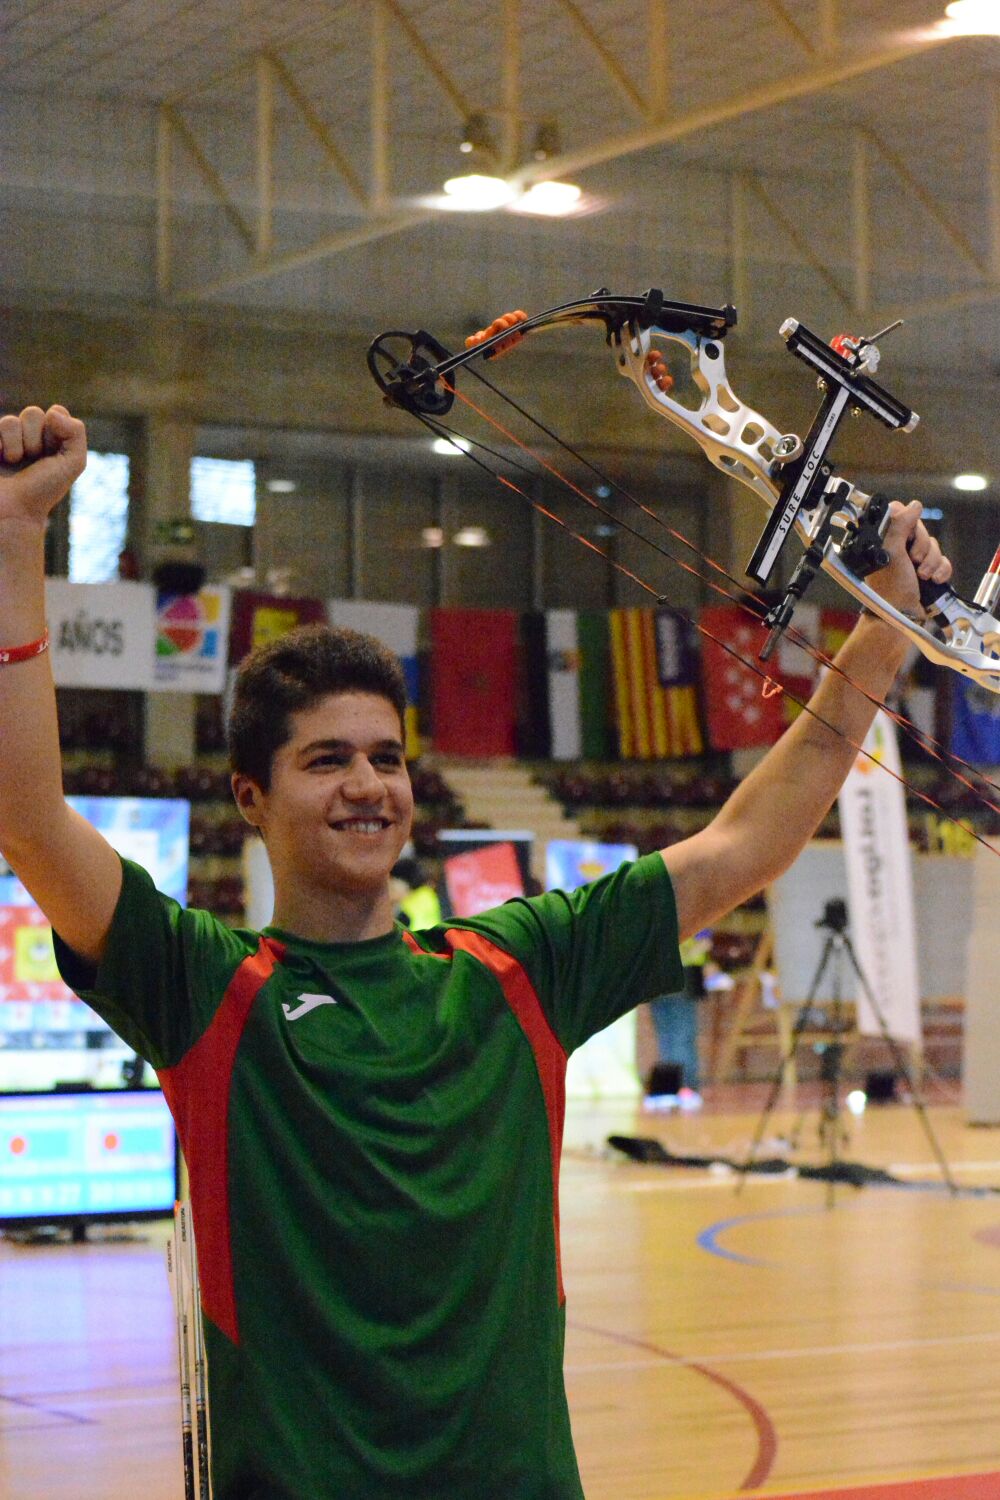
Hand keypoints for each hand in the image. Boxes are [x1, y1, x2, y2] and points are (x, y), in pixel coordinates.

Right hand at [0, 405, 87, 528]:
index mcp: (50, 440)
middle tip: (33, 460)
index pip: (55, 412)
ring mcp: (5, 441)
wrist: (12, 513)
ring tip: (13, 463)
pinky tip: (0, 460)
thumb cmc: (43, 490)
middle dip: (35, 438)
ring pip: (10, 421)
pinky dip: (1, 445)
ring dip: (16, 445)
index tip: (53, 454)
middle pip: (32, 413)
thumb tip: (53, 411)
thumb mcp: (73, 463)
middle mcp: (27, 437)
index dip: (56, 431)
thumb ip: (76, 432)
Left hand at [865, 500, 951, 619]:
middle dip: (922, 548)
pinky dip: (940, 571)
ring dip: (931, 562)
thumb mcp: (891, 552)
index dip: (908, 523)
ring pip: (934, 545)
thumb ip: (899, 525)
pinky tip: (932, 580)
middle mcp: (898, 546)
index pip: (899, 514)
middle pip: (921, 529)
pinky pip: (943, 560)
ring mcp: (914, 559)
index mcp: (884, 539)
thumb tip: (912, 505)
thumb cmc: (889, 588)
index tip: (907, 536)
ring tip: (921, 576)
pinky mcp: (927, 570)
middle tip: (912, 561)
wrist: (901, 615)